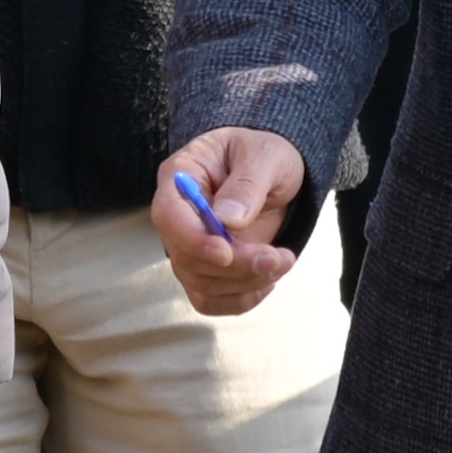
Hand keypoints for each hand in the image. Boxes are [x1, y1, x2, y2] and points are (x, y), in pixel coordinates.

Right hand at [152, 130, 310, 315]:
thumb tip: (228, 220)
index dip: (193, 240)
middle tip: (277, 257)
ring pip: (201, 283)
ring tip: (283, 260)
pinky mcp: (206, 269)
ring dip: (246, 282)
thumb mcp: (264, 155)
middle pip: (186, 257)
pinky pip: (211, 299)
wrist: (274, 171)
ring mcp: (189, 246)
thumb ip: (247, 184)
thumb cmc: (264, 153)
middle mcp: (178, 216)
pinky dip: (241, 299)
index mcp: (180, 177)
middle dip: (235, 266)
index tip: (226, 252)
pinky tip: (267, 280)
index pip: (168, 215)